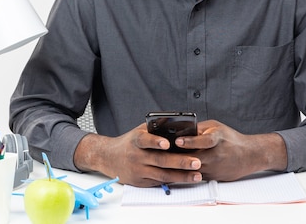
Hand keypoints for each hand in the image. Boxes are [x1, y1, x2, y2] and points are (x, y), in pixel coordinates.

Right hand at [74, 123, 202, 186]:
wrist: (108, 158)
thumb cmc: (129, 142)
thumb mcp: (139, 131)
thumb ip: (155, 128)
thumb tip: (177, 123)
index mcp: (136, 140)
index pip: (145, 140)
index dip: (155, 142)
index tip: (167, 143)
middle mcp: (137, 156)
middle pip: (160, 160)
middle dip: (180, 162)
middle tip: (197, 162)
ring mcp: (139, 171)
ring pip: (163, 174)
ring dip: (182, 176)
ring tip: (197, 174)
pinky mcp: (141, 182)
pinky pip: (160, 182)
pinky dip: (174, 181)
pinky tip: (187, 179)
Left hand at [174, 120, 287, 181]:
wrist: (249, 155)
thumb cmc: (230, 139)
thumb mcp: (216, 127)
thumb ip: (199, 128)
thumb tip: (180, 130)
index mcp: (218, 138)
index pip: (204, 140)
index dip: (190, 141)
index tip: (178, 141)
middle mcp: (217, 154)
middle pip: (194, 158)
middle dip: (178, 157)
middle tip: (162, 154)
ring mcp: (214, 168)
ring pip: (192, 169)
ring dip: (179, 167)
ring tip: (164, 162)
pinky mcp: (212, 177)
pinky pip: (195, 175)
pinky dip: (184, 173)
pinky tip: (173, 170)